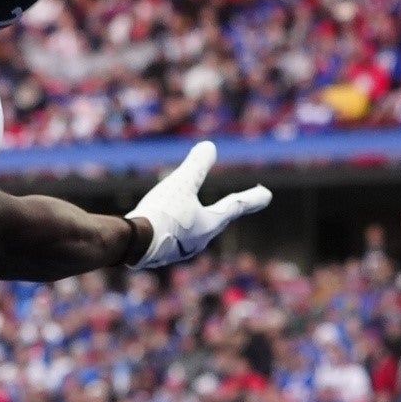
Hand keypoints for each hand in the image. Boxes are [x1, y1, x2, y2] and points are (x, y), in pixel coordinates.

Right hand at [126, 140, 271, 268]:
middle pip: (217, 222)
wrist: (133, 245)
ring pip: (195, 233)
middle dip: (225, 212)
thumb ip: (196, 166)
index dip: (253, 198)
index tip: (267, 194)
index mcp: (210, 223)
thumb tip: (209, 146)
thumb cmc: (162, 213)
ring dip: (198, 223)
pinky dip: (176, 232)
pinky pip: (175, 240)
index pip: (236, 206)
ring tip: (196, 217)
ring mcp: (181, 250)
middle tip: (234, 204)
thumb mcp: (180, 183)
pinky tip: (166, 231)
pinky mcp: (162, 255)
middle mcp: (200, 240)